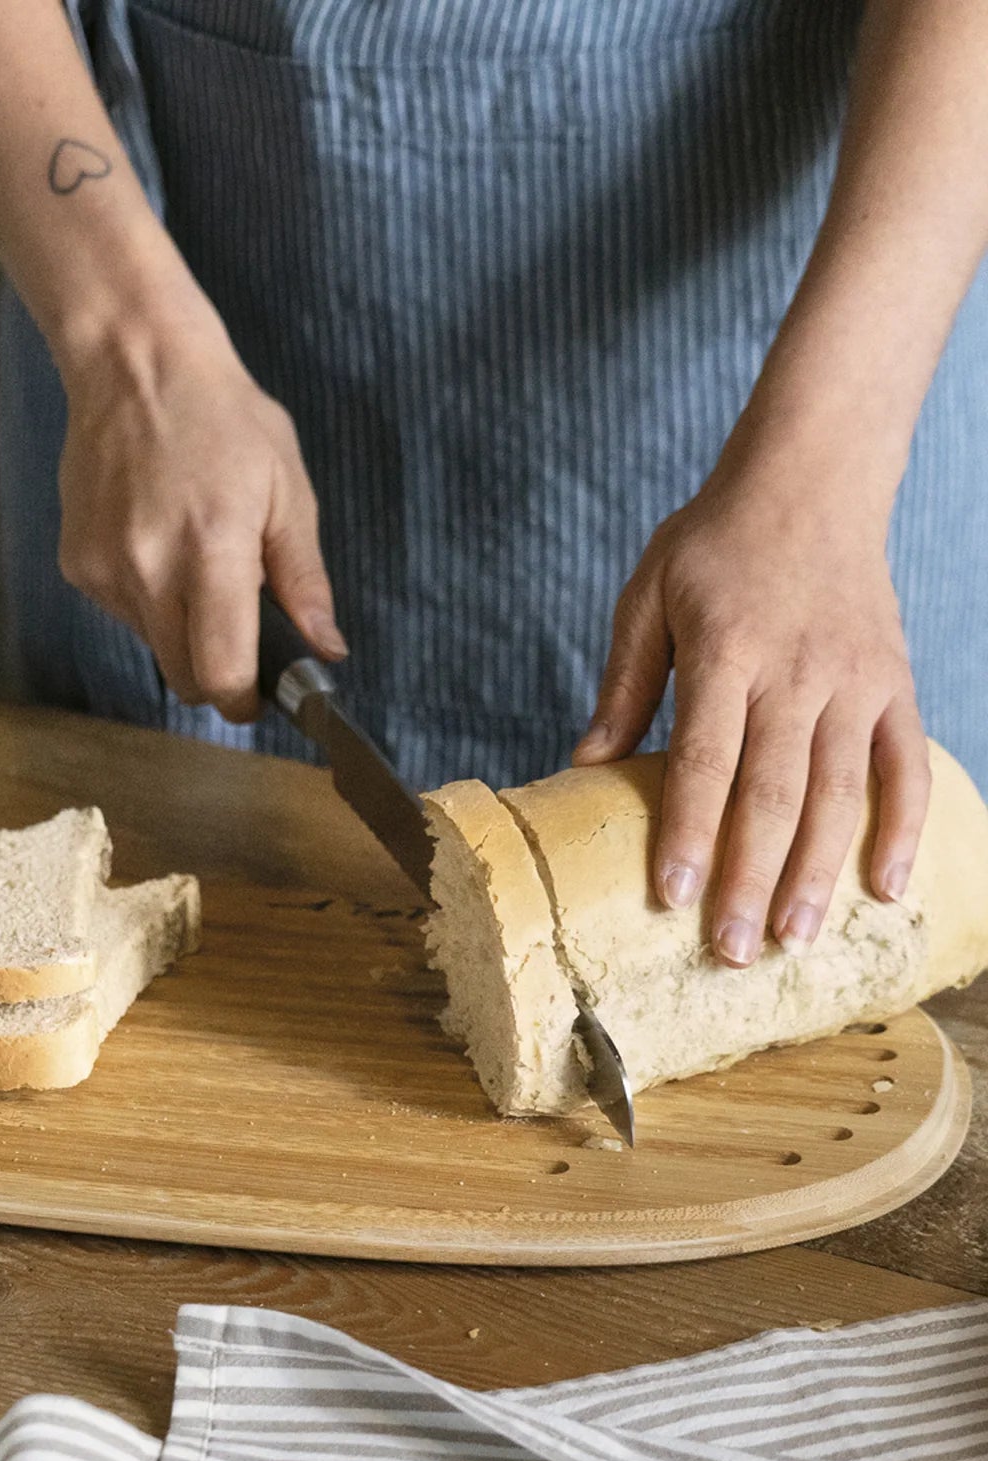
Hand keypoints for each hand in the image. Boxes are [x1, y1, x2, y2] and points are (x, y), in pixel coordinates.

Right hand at [53, 317, 342, 720]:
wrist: (135, 365)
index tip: (256, 695)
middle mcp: (150, 568)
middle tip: (235, 631)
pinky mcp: (78, 566)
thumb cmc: (221, 417)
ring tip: (191, 554)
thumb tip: (325, 648)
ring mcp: (106, 570)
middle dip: (214, 671)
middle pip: (183, 677)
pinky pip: (123, 612)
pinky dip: (147, 597)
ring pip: (152, 645)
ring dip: (180, 627)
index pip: (220, 673)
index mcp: (213, 550)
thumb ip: (304, 578)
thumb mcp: (287, 489)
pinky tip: (155, 540)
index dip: (243, 699)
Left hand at [573, 463, 929, 965]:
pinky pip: (905, 766)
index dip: (687, 834)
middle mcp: (795, 673)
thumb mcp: (646, 598)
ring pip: (839, 793)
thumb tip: (583, 769)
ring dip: (818, 872)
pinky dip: (902, 828)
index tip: (672, 898)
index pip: (704, 762)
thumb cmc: (715, 544)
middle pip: (773, 795)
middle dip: (751, 880)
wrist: (814, 478)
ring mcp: (853, 682)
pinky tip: (884, 888)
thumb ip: (622, 686)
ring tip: (794, 940)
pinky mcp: (893, 683)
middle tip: (732, 953)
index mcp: (725, 654)